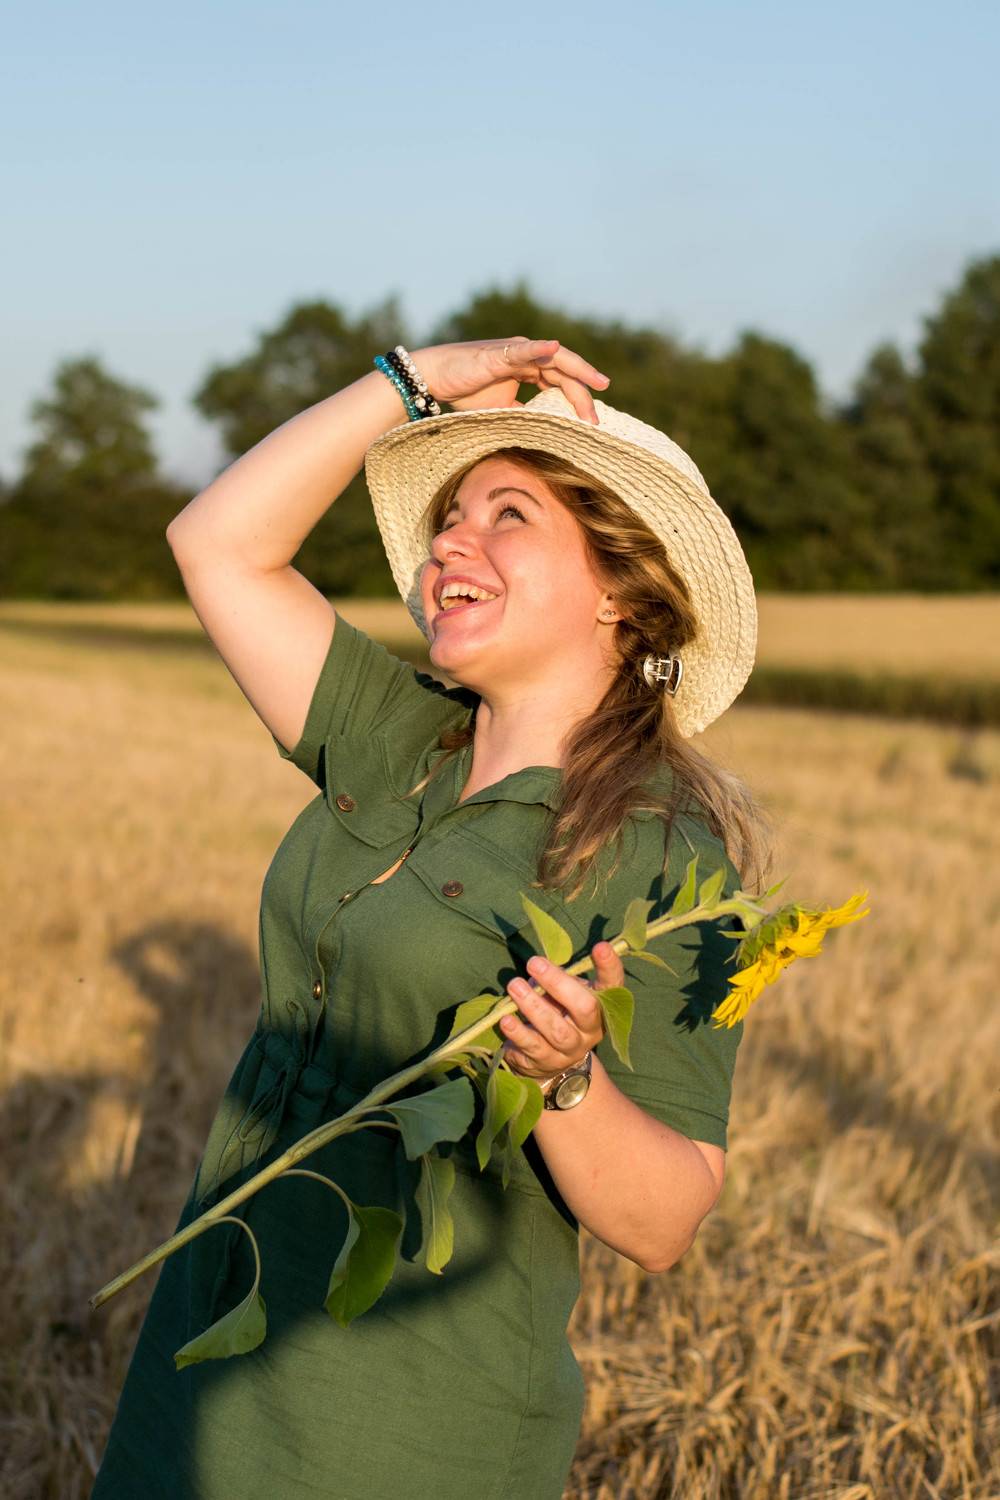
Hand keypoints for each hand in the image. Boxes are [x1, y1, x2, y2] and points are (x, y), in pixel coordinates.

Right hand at [411, 338, 609, 423]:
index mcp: (529, 369)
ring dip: (578, 370)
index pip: (562, 381)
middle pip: (565, 371)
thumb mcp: (502, 410)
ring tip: (597, 382)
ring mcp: (516, 352)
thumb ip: (524, 416)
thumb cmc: (467, 392)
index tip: (593, 420)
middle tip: (599, 413)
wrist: (437, 378)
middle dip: (585, 391)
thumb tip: (542, 436)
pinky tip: (555, 349)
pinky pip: (524, 350)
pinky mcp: (500, 354)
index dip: (579, 398)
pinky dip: (540, 349)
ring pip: (555, 359)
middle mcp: (528, 356)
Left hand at [500, 942, 624, 1082]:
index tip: (601, 947)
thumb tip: (538, 969)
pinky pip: (533, 1048)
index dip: (609, 967)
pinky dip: (518, 1032)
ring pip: (557, 1030)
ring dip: (534, 1006)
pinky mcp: (546, 1063)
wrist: (552, 1062)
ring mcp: (570, 1051)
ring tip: (515, 986)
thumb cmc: (559, 1014)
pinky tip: (506, 1020)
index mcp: (601, 1007)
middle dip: (558, 983)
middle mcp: (590, 1031)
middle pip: (585, 1008)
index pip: (612, 985)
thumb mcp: (564, 995)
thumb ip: (557, 980)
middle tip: (534, 963)